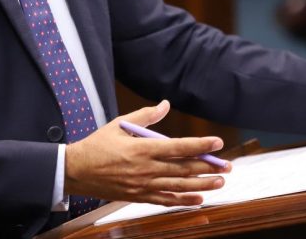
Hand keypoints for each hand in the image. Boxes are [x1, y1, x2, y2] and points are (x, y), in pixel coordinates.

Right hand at [64, 100, 230, 205]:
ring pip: (179, 187)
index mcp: (143, 148)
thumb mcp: (119, 124)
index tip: (218, 143)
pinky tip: (198, 199)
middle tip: (228, 166)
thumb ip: (145, 116)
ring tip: (219, 182)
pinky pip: (165, 200)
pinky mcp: (139, 196)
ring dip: (202, 185)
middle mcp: (146, 168)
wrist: (77, 170)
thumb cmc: (98, 145)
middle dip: (208, 167)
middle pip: (184, 169)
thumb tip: (165, 105)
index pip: (178, 147)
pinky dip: (183, 201)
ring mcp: (143, 185)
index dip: (200, 145)